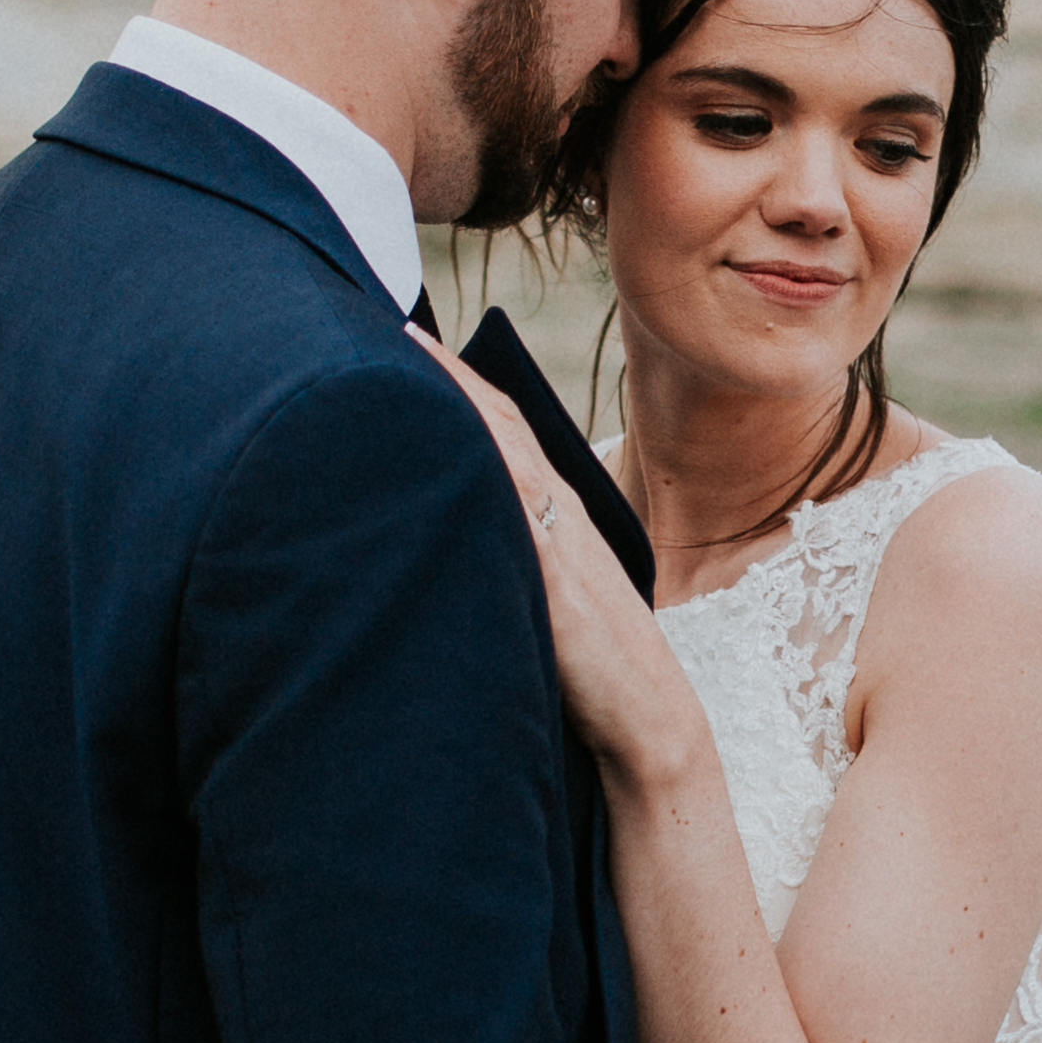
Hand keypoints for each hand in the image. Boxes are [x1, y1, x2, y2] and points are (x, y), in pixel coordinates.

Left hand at [437, 354, 703, 786]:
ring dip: (452, 397)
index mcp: (562, 515)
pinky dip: (474, 458)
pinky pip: (508, 502)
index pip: (506, 429)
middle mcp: (561, 512)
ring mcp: (557, 538)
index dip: (461, 382)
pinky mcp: (548, 576)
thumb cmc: (600, 672)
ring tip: (399, 355)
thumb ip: (515, 563)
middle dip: (447, 370)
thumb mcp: (553, 600)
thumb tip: (460, 544)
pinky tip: (435, 432)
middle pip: (498, 420)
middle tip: (391, 323)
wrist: (650, 718)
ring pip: (500, 445)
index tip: (412, 341)